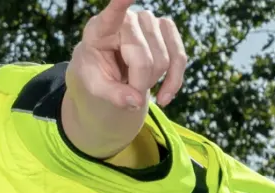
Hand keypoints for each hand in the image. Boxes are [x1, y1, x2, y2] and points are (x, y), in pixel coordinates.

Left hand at [62, 0, 186, 161]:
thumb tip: (136, 101)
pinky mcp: (166, 28)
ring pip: (163, 60)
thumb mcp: (95, 86)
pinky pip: (179, 58)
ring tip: (136, 84)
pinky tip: (164, 97)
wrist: (105, 65)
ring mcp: (149, 21)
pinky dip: (174, 81)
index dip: (121, 4)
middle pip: (144, 58)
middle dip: (139, 84)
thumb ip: (111, 94)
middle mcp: (127, 19)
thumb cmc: (96, 71)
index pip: (112, 15)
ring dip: (153, 81)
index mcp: (100, 29)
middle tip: (128, 92)